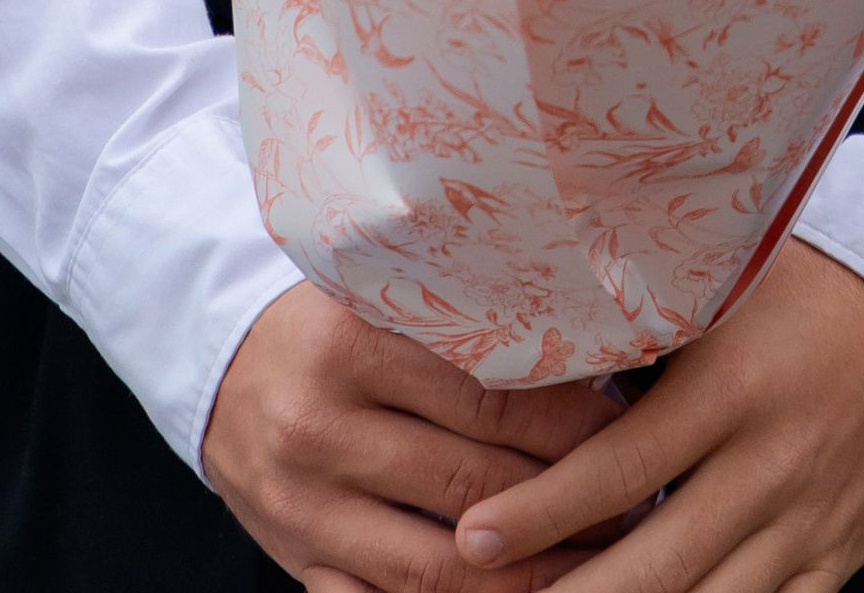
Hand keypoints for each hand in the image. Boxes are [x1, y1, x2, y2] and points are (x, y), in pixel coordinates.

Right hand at [204, 280, 622, 590]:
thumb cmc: (333, 328)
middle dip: (567, 504)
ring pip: (439, 568)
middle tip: (638, 504)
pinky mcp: (299, 564)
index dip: (573, 425)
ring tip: (602, 561)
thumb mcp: (383, 299)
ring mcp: (306, 507)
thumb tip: (595, 360)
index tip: (635, 432)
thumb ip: (463, 324)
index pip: (488, 398)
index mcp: (352, 344)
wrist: (225, 372)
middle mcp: (323, 427)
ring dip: (532, 575)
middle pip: (473, 486)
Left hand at [452, 244, 863, 592]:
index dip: (543, 510)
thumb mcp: (722, 290)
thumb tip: (536, 343)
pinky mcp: (838, 558)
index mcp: (730, 389)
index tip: (475, 534)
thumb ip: (643, 327)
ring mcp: (807, 522)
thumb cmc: (804, 289)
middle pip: (659, 562)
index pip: (621, 466)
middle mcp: (767, 465)